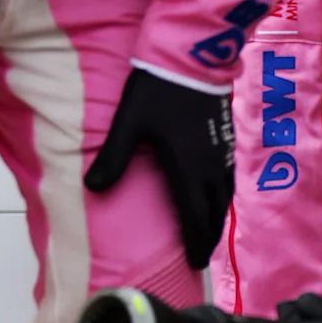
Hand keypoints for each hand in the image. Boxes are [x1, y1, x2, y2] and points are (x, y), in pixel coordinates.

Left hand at [84, 66, 236, 267]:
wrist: (191, 58)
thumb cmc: (157, 90)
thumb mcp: (128, 124)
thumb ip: (113, 158)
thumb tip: (92, 189)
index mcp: (188, 168)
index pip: (194, 216)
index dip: (194, 242)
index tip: (193, 264)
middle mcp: (212, 166)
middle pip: (214, 212)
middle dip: (207, 237)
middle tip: (201, 258)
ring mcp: (223, 152)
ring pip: (225, 196)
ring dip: (217, 219)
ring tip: (208, 234)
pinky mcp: (227, 139)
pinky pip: (229, 179)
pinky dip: (222, 197)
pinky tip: (215, 196)